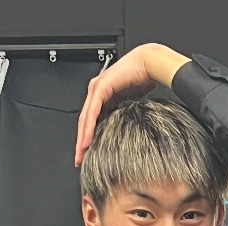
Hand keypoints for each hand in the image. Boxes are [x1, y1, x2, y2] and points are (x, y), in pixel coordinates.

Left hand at [75, 43, 190, 165]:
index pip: (91, 121)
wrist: (148, 64)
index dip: (88, 138)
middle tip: (79, 160)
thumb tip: (126, 128)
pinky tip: (87, 139)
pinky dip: (89, 127)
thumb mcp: (131, 103)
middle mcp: (96, 91)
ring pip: (85, 118)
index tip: (87, 155)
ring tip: (81, 154)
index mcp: (103, 95)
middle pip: (84, 121)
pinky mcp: (101, 87)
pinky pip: (92, 111)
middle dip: (81, 143)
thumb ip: (124, 113)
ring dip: (82, 138)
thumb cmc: (143, 79)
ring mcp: (97, 89)